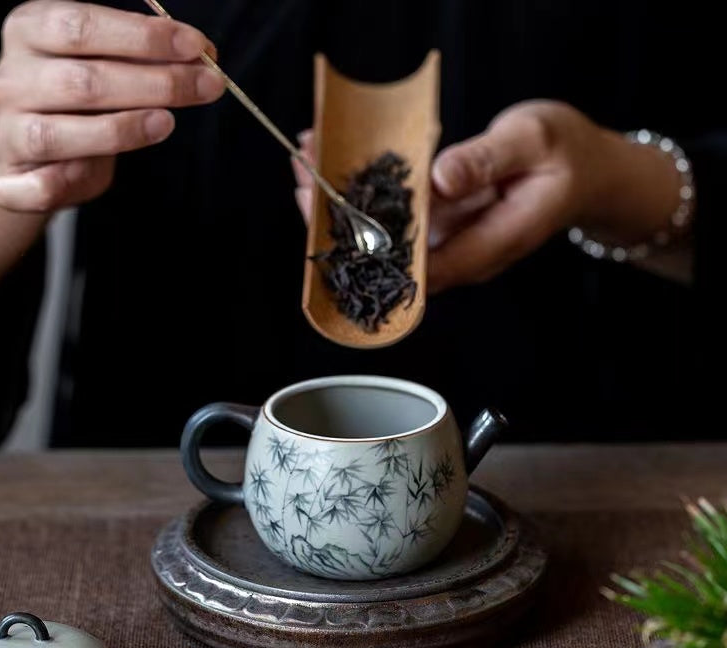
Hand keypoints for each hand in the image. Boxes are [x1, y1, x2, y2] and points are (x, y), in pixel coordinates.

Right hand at [0, 0, 224, 211]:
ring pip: (59, 133)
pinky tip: (86, 176)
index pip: (84, 26)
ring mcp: (7, 131)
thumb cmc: (73, 104)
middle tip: (206, 86)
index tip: (197, 46)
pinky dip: (57, 184)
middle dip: (155, 83)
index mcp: (30, 31)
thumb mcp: (102, 67)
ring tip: (167, 123)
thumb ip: (140, 59)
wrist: (23, 150)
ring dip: (122, 129)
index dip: (144, 36)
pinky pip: (35, 186)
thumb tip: (199, 52)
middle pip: (83, 81)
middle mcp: (11, 79)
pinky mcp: (12, 180)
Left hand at [293, 102, 682, 293]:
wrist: (585, 169)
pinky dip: (368, 189)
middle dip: (341, 219)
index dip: (368, 245)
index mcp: (489, 246)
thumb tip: (441, 179)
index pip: (417, 265)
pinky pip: (397, 213)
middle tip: (303, 179)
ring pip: (387, 233)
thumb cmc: (567, 156)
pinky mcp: (443, 224)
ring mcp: (450, 241)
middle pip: (390, 253)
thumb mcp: (533, 142)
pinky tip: (342, 160)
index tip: (329, 214)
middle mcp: (462, 254)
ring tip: (309, 160)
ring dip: (346, 200)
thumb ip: (487, 161)